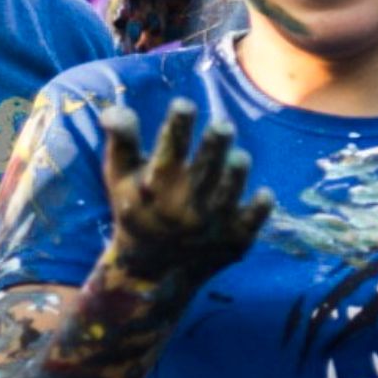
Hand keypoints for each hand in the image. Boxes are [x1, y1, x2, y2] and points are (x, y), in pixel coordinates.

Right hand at [102, 99, 271, 285]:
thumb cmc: (138, 212)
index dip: (177, 126)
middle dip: (215, 145)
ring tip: (238, 157)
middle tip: (222, 125)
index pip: (169, 148)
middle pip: (205, 167)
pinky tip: (263, 194)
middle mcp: (186, 202)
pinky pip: (253, 220)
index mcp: (158, 182)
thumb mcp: (121, 180)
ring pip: (230, 191)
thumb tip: (114, 109)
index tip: (184, 104)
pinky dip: (259, 208)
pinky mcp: (235, 237)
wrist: (152, 273)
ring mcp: (213, 221)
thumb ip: (122, 142)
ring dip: (236, 172)